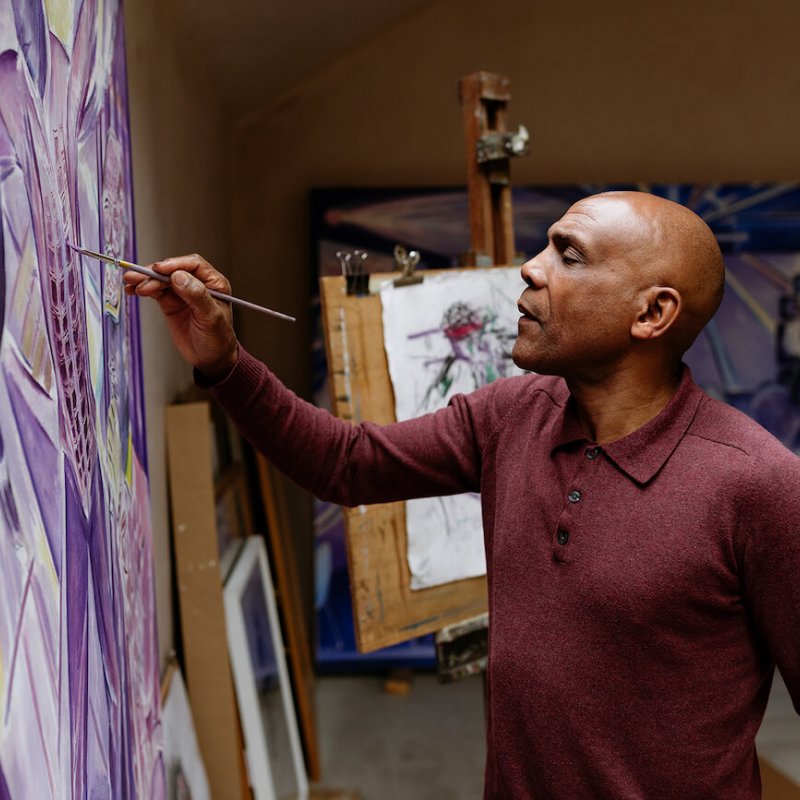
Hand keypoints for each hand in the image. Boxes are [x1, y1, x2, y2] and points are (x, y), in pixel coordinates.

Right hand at [123, 254, 238, 382]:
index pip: (193, 265)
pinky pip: (156, 291)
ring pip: (162, 280)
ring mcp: (183, 293)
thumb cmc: (218, 339)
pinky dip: (143, 289)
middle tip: (138, 278)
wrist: (211, 358)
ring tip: (130, 283)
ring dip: (145, 280)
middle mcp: (198, 284)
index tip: (160, 269)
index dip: (175, 264)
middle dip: (154, 273)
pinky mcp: (171, 302)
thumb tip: (179, 276)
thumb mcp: (211, 317)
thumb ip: (197, 296)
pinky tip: (132, 289)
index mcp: (214, 283)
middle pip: (173, 270)